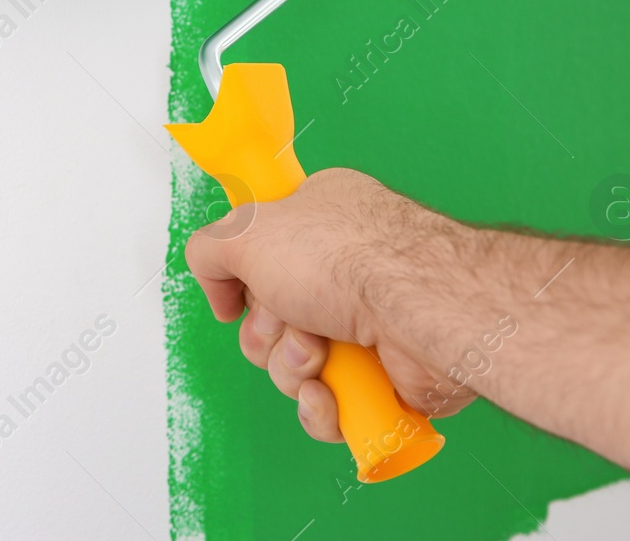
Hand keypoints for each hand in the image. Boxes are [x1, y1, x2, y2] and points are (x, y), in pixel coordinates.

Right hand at [184, 168, 477, 443]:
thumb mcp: (247, 230)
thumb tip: (213, 281)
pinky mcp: (383, 377)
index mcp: (317, 221)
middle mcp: (343, 271)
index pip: (259, 256)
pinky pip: (329, 408)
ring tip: (319, 352)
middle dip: (268, 334)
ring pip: (294, 370)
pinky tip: (332, 391)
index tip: (248, 287)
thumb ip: (208, 248)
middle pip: (268, 322)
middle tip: (291, 319)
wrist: (421, 308)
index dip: (245, 280)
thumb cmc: (351, 258)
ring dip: (294, 370)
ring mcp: (364, 325)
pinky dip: (322, 407)